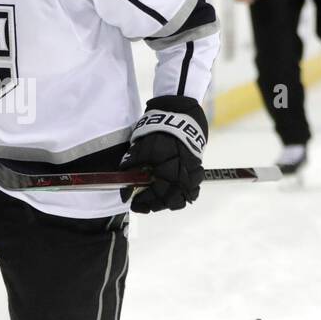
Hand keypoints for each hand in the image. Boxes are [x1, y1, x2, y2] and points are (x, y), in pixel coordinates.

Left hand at [118, 95, 207, 212]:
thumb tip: (123, 178)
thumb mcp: (141, 145)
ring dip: (169, 201)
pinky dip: (183, 194)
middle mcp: (182, 175)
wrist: (181, 115)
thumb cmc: (159, 130)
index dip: (144, 201)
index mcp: (167, 170)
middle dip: (155, 204)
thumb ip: (132, 162)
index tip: (133, 203)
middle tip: (143, 204)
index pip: (156, 194)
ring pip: (183, 196)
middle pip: (170, 200)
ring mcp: (192, 172)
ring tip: (156, 200)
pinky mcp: (197, 168)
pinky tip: (173, 193)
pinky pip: (193, 188)